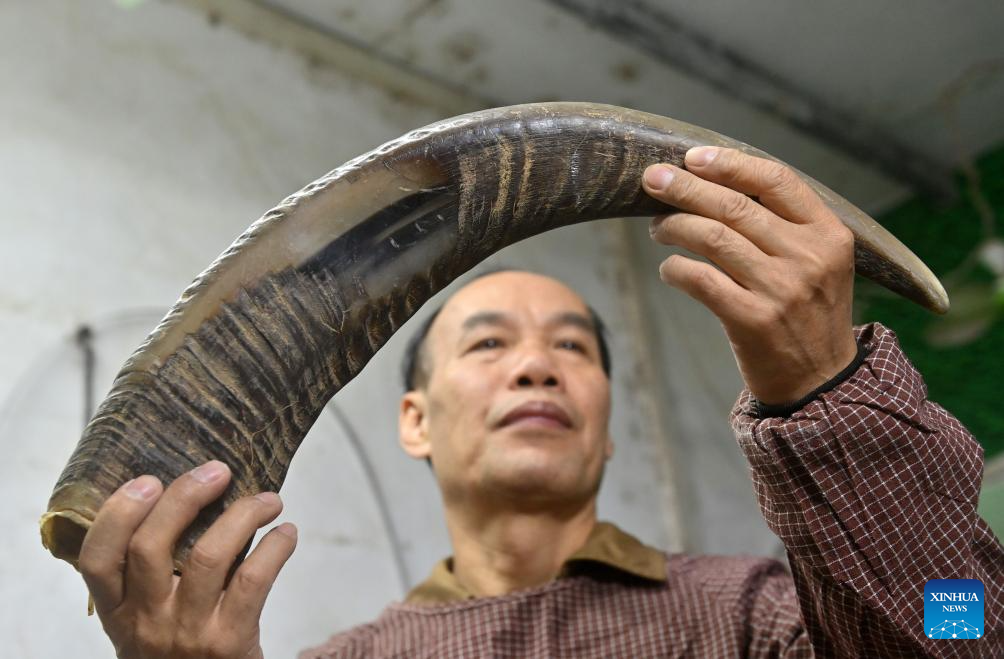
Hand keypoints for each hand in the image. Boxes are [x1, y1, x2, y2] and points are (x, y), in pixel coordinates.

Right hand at [78, 461, 296, 658]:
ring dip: (243, 515)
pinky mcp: (229, 642)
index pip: (96, 559)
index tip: (147, 480)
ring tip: (269, 500)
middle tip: (217, 471)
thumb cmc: (180, 654)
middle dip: (185, 497)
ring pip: (209, 556)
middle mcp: (145, 623)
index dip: (116, 514)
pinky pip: (253, 580)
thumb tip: (187, 496)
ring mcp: (186, 633)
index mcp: (117, 613)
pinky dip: (275, 548)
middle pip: (150, 546)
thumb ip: (150, 578)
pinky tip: (286, 533)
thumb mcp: (146, 624)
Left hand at [643, 147, 857, 404]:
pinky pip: (700, 280)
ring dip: (674, 226)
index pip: (777, 180)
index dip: (731, 163)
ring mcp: (781, 289)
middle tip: (652, 179)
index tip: (693, 157)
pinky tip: (668, 269)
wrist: (822, 382)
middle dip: (686, 187)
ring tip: (657, 227)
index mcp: (829, 234)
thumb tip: (715, 184)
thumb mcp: (819, 262)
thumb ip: (783, 225)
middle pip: (735, 205)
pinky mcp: (752, 320)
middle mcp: (808, 257)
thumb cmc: (808, 313)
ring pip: (713, 237)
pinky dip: (675, 269)